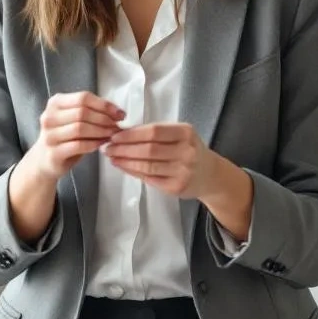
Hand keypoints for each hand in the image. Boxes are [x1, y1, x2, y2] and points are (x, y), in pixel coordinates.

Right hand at [23, 91, 125, 184]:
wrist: (44, 160)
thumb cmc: (64, 137)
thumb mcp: (73, 119)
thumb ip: (90, 112)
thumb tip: (117, 113)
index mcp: (56, 103)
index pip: (83, 98)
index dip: (104, 105)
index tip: (119, 113)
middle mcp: (49, 116)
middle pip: (82, 112)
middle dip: (104, 119)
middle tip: (117, 126)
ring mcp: (49, 135)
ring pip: (80, 128)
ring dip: (100, 131)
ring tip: (111, 135)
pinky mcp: (54, 153)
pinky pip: (78, 145)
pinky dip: (93, 144)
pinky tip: (101, 145)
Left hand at [103, 122, 218, 199]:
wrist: (209, 175)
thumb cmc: (189, 150)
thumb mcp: (179, 135)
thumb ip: (155, 133)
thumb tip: (123, 133)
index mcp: (186, 133)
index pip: (153, 132)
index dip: (131, 134)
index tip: (115, 135)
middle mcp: (186, 152)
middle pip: (148, 149)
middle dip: (124, 148)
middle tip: (108, 147)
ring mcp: (183, 171)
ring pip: (148, 166)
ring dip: (125, 161)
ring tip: (112, 157)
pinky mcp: (177, 187)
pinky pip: (150, 178)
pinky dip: (133, 172)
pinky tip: (123, 167)